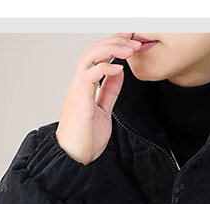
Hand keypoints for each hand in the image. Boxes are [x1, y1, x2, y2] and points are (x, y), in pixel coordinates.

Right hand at [56, 33, 143, 165]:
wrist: (75, 157)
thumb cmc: (86, 139)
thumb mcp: (104, 110)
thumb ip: (110, 91)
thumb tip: (119, 74)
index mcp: (85, 86)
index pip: (98, 56)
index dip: (114, 45)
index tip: (131, 41)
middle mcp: (80, 83)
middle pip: (94, 49)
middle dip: (115, 41)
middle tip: (134, 39)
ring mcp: (78, 89)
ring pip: (90, 56)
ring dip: (112, 49)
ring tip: (130, 49)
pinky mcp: (80, 98)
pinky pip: (90, 74)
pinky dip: (105, 67)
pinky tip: (119, 68)